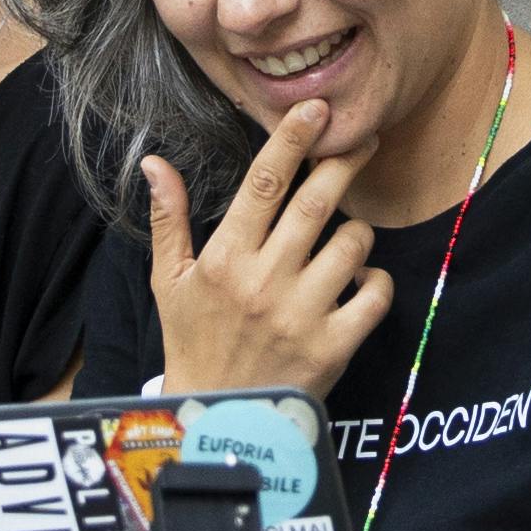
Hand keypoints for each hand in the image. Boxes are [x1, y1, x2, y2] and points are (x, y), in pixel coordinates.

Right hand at [148, 104, 391, 397]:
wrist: (220, 421)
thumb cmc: (194, 343)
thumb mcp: (169, 283)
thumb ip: (169, 219)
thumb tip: (155, 162)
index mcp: (225, 260)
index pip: (262, 185)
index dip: (291, 140)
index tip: (316, 109)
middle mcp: (265, 281)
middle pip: (316, 202)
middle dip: (343, 162)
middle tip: (362, 139)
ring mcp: (302, 314)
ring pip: (353, 243)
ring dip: (356, 234)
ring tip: (343, 245)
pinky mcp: (334, 345)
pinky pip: (376, 294)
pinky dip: (375, 282)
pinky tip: (359, 286)